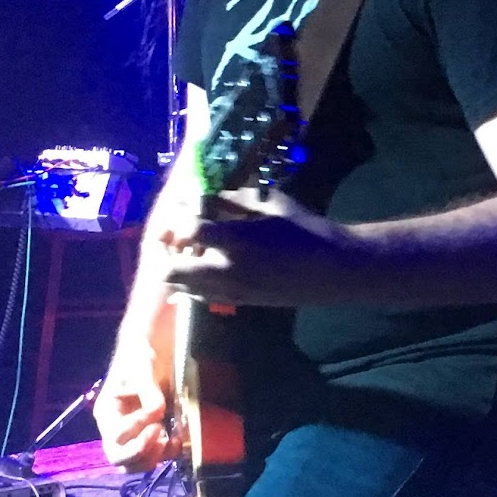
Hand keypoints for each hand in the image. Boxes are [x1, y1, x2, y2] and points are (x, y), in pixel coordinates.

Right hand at [97, 355, 171, 469]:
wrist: (155, 352)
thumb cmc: (139, 358)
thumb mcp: (141, 370)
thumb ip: (148, 391)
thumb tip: (157, 411)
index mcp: (107, 413)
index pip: (116, 434)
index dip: (136, 428)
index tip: (157, 413)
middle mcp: (116, 430)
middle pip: (119, 458)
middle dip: (140, 452)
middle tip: (160, 436)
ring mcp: (134, 436)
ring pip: (135, 463)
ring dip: (154, 458)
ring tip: (170, 441)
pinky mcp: (152, 438)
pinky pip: (156, 457)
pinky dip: (167, 454)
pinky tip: (178, 441)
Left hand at [159, 187, 363, 306]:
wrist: (332, 270)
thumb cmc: (305, 229)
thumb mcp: (270, 203)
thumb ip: (233, 198)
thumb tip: (206, 193)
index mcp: (236, 240)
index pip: (187, 229)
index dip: (178, 216)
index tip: (185, 206)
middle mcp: (226, 270)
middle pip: (170, 269)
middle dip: (165, 248)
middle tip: (170, 232)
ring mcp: (230, 291)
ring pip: (179, 286)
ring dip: (175, 266)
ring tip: (185, 249)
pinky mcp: (237, 302)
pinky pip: (198, 297)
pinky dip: (190, 282)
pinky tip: (198, 268)